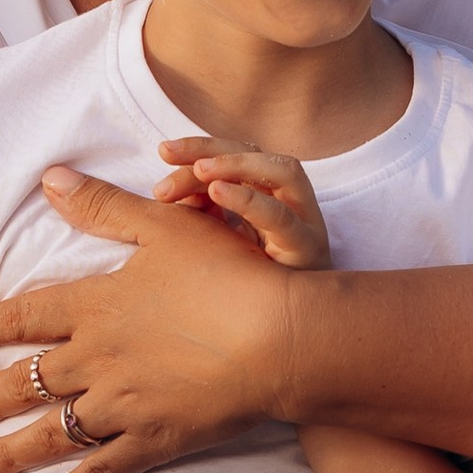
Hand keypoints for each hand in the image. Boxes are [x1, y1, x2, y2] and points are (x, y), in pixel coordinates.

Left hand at [0, 170, 297, 472]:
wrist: (278, 338)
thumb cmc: (227, 275)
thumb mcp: (164, 227)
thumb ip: (103, 206)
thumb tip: (50, 179)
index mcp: (94, 306)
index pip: (19, 317)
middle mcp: (96, 359)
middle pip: (25, 381)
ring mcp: (121, 406)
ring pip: (49, 433)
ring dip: (7, 451)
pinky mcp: (152, 442)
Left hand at [155, 136, 330, 269]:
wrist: (293, 324)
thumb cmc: (252, 283)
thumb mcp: (223, 241)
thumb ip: (202, 213)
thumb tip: (166, 193)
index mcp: (267, 194)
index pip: (236, 155)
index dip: (201, 148)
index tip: (164, 151)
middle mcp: (289, 200)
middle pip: (255, 154)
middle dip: (210, 149)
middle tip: (167, 153)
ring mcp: (303, 222)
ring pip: (282, 172)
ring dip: (236, 165)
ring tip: (198, 170)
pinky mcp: (307, 249)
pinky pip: (282, 218)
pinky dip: (250, 201)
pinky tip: (217, 193)